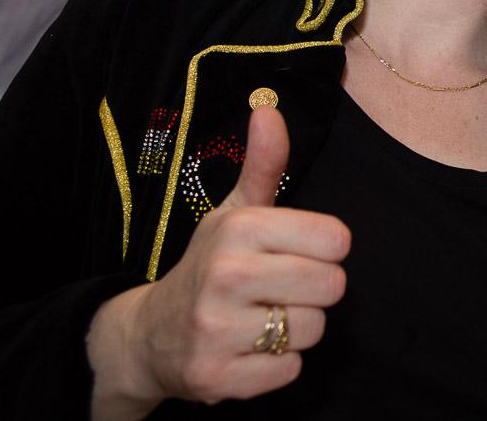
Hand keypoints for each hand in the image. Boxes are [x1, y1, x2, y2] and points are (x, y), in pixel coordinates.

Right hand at [87, 107, 349, 417]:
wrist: (148, 336)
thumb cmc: (210, 266)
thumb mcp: (235, 212)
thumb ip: (264, 165)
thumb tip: (269, 109)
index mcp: (239, 228)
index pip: (338, 240)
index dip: (325, 250)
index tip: (297, 253)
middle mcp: (225, 275)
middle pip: (332, 286)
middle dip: (314, 292)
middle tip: (281, 290)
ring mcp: (217, 329)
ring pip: (313, 330)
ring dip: (297, 330)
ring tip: (262, 318)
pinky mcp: (217, 378)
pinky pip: (290, 371)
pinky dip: (278, 366)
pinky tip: (250, 349)